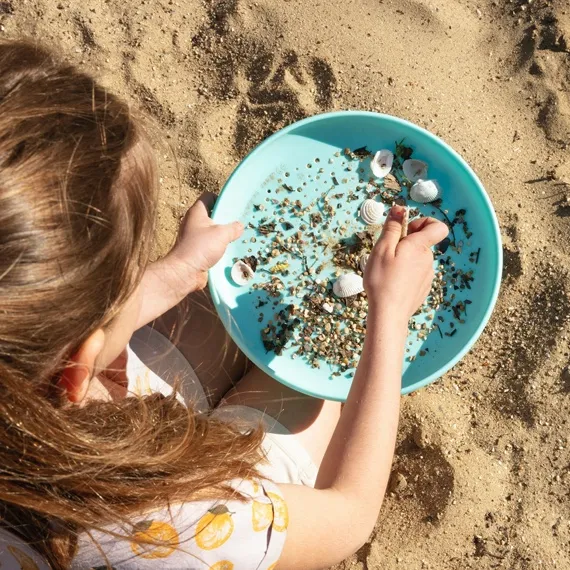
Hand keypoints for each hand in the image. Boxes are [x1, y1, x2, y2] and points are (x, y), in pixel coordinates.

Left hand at [168, 192, 242, 289]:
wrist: (184, 272)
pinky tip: (231, 251)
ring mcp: (195, 237)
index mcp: (197, 212)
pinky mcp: (198, 250)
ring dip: (224, 235)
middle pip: (213, 215)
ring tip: (238, 238)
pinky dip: (220, 247)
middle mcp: (194, 223)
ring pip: (213, 232)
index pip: (208, 197)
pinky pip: (212, 245)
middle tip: (239, 224)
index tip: (233, 208)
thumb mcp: (221, 234)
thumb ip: (233, 228)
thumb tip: (240, 226)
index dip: (221, 199)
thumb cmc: (200, 247)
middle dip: (226, 219)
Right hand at [364, 205, 448, 323]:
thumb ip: (392, 227)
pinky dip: (405, 273)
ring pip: (418, 259)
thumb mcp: (382, 249)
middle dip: (406, 242)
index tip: (406, 231)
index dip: (423, 223)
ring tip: (387, 270)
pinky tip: (392, 283)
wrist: (388, 314)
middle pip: (422, 242)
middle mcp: (428, 260)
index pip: (438, 226)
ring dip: (404, 259)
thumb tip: (399, 208)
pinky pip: (416, 273)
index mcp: (420, 247)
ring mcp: (427, 275)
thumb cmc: (382, 280)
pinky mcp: (423, 288)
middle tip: (387, 253)